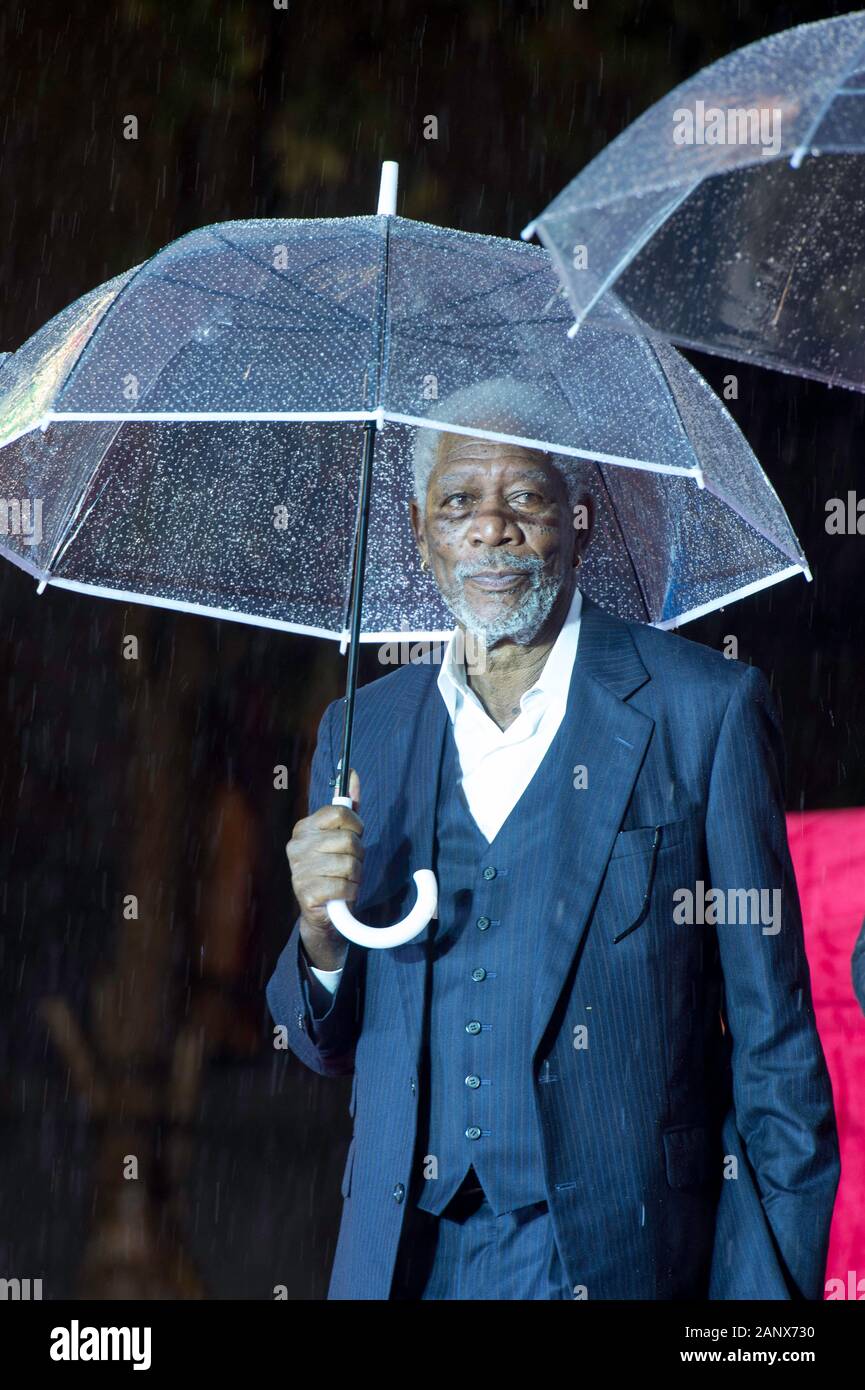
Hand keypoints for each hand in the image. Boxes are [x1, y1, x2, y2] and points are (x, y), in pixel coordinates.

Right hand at [287, 768, 361, 969]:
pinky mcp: (306, 893)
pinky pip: (344, 886)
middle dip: (358, 855)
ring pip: (349, 863)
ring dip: (355, 876)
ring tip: (344, 881)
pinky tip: (340, 895)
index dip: (355, 825)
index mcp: (303, 828)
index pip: (339, 812)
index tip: (354, 836)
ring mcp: (298, 870)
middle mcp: (296, 847)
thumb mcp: (342, 834)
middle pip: (348, 839)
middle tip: (348, 866)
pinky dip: (350, 893)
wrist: (324, 913)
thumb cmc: (334, 869)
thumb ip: (348, 805)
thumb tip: (353, 773)